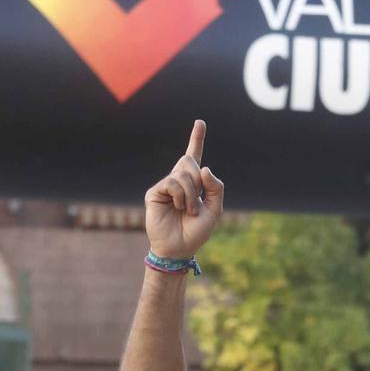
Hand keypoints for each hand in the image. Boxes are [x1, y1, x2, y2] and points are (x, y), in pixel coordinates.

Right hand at [144, 119, 224, 259]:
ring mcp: (165, 186)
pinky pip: (172, 182)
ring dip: (191, 193)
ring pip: (182, 172)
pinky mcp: (154, 192)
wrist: (180, 248)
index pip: (195, 156)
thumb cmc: (196, 231)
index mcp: (193, 183)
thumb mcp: (215, 210)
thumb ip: (215, 188)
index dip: (197, 139)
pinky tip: (178, 207)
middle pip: (189, 161)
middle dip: (198, 180)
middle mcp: (178, 180)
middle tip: (195, 203)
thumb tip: (204, 168)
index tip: (200, 122)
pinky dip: (180, 195)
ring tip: (187, 210)